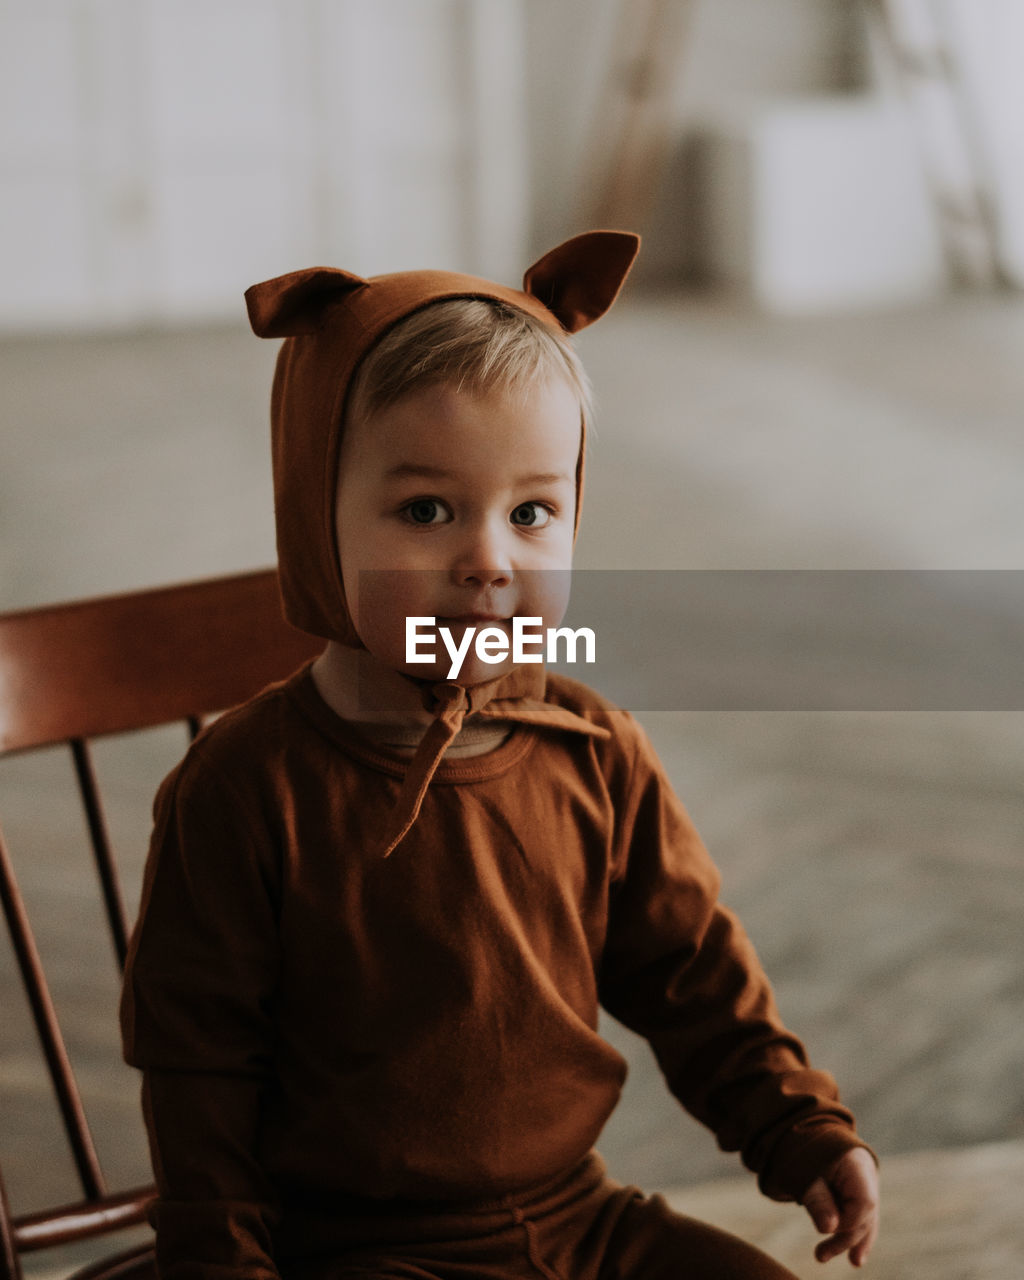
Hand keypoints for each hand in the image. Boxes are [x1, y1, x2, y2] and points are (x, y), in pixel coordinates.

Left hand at [801, 1146, 878, 1266]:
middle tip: (820, 1255)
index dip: (848, 1222)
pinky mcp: (856, 1194)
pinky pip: (859, 1217)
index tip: (826, 1228)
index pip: (864, 1203)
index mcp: (857, 1165)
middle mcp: (867, 1176)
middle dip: (845, 1238)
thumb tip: (829, 1228)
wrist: (802, 1132)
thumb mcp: (804, 1174)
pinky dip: (854, 1234)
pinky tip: (854, 1257)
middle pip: (865, 1215)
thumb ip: (817, 1200)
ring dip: (852, 1241)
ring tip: (848, 1261)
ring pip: (865, 1219)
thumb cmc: (802, 1153)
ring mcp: (865, 1185)